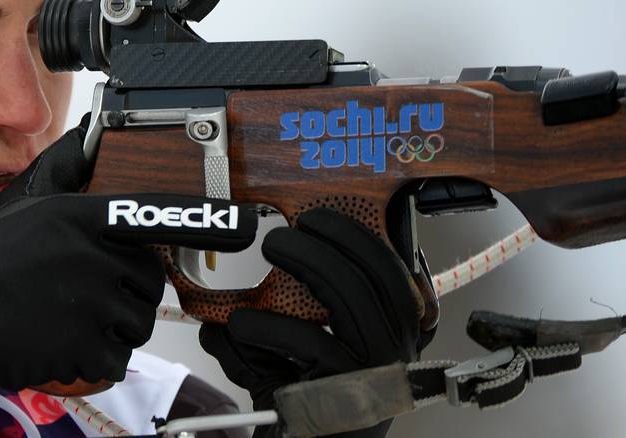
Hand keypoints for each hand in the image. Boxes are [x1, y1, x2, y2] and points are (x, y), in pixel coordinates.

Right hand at [0, 120, 257, 409]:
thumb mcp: (24, 201)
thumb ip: (63, 166)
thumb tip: (89, 135)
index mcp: (80, 217)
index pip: (152, 214)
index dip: (203, 220)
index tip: (243, 223)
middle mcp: (92, 257)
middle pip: (146, 278)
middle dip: (126, 287)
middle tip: (84, 289)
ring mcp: (90, 303)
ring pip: (137, 320)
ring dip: (114, 323)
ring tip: (70, 315)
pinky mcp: (84, 345)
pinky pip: (119, 355)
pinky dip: (99, 355)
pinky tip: (67, 340)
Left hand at [198, 208, 429, 437]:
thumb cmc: (302, 407)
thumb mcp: (295, 356)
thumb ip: (279, 320)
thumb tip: (229, 291)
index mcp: (392, 335)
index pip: (390, 273)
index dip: (357, 238)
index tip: (317, 219)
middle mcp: (397, 352)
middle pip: (375, 276)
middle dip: (328, 242)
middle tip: (281, 236)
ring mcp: (378, 371)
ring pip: (351, 297)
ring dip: (305, 263)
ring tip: (269, 253)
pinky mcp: (350, 391)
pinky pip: (310, 342)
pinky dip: (266, 325)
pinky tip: (239, 324)